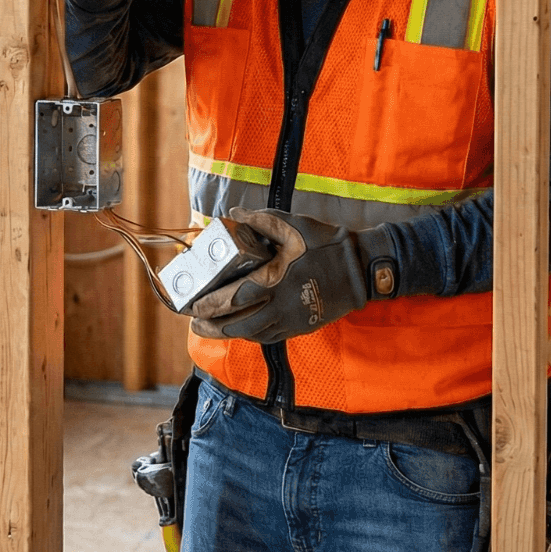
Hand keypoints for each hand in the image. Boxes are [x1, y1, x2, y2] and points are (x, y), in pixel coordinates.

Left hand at [188, 209, 398, 343]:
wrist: (359, 269)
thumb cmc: (324, 244)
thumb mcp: (292, 225)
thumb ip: (260, 220)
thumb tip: (233, 214)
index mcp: (275, 279)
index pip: (233, 298)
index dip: (210, 304)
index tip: (192, 306)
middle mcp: (280, 305)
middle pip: (238, 324)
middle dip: (212, 326)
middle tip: (194, 323)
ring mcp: (290, 320)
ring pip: (252, 335)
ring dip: (228, 334)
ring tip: (210, 329)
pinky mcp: (300, 327)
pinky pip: (268, 337)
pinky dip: (249, 335)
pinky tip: (239, 330)